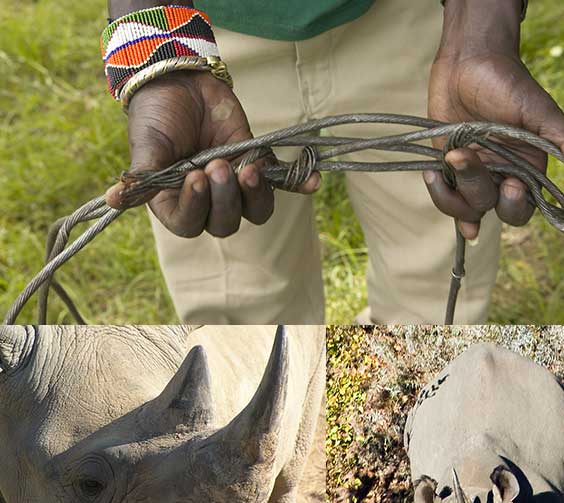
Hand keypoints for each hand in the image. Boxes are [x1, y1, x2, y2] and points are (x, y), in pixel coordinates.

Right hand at [105, 72, 319, 237]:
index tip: (197, 177)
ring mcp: (235, 186)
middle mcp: (208, 201)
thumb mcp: (148, 144)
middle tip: (219, 163)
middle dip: (226, 199)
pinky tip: (313, 182)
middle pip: (226, 224)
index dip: (197, 208)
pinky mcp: (257, 165)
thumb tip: (114, 200)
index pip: (189, 225)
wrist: (182, 80)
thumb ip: (144, 175)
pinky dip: (299, 184)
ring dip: (256, 194)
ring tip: (249, 166)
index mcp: (176, 202)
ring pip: (255, 212)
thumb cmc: (158, 114)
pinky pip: (282, 184)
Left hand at [425, 2, 563, 239]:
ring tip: (452, 155)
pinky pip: (444, 195)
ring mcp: (472, 174)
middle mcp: (500, 175)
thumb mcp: (541, 112)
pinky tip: (433, 175)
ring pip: (465, 206)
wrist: (467, 62)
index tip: (510, 185)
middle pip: (492, 209)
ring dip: (455, 188)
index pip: (524, 208)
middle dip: (480, 193)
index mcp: (527, 168)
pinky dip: (439, 192)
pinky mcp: (447, 168)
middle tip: (468, 160)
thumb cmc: (508, 83)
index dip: (515, 206)